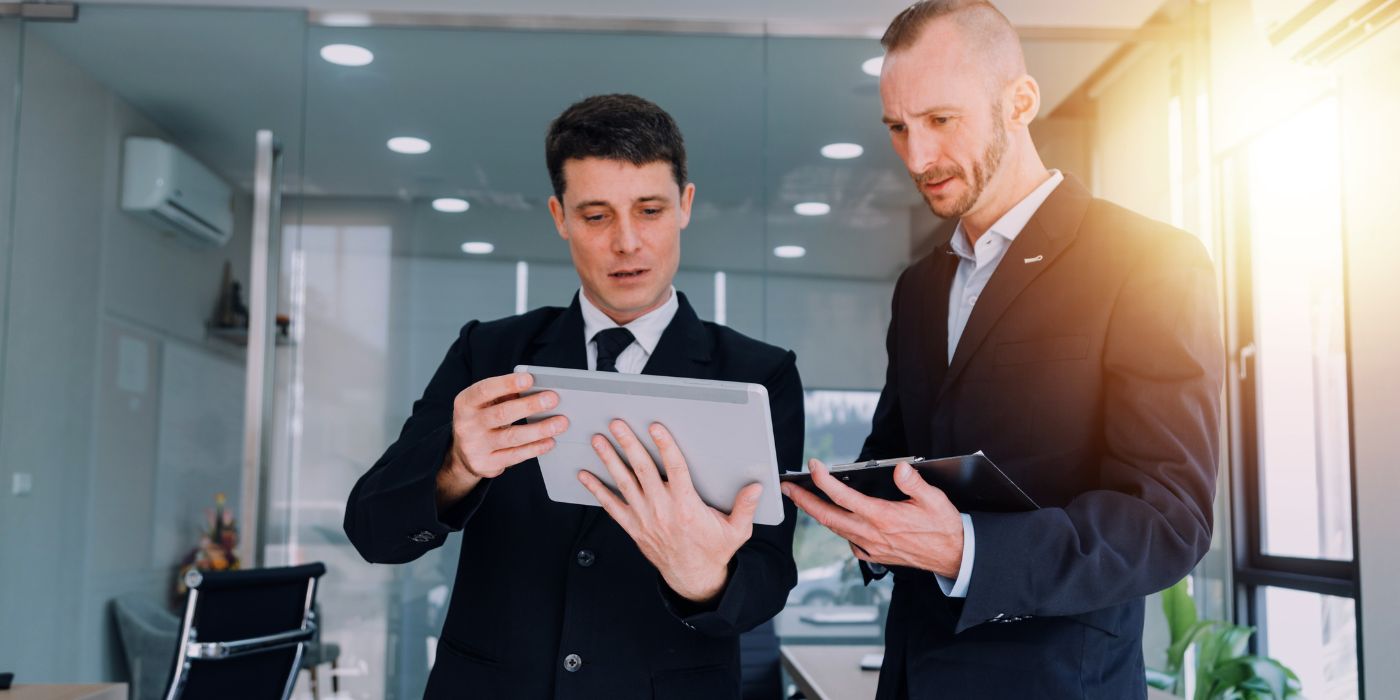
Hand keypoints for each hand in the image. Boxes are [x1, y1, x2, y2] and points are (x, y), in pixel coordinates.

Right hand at [436, 372, 568, 510]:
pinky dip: (535, 448)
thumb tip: (536, 389)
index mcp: (465, 403)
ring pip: (512, 437)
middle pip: (502, 413)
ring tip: (560, 423)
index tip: (529, 379)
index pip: (485, 390)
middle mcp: (466, 424)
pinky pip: (515, 455)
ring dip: (539, 429)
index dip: (507, 384)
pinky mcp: (486, 464)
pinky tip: (550, 441)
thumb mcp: (485, 404)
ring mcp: (474, 446)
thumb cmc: (482, 419)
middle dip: (529, 405)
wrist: (463, 454)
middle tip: (553, 399)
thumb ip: (504, 395)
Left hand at [578, 420, 761, 603]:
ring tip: (598, 440)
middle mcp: (662, 510)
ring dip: (610, 460)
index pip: (675, 469)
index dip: (665, 446)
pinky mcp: (634, 527)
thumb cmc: (714, 551)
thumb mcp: (736, 531)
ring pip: (624, 483)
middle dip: (629, 444)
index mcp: (687, 507)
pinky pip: (611, 506)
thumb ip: (745, 507)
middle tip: (617, 424)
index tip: (656, 427)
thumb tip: (756, 487)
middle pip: (643, 470)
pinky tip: (585, 475)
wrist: (694, 578)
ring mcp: (645, 519)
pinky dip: (597, 490)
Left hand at [780, 459, 963, 577]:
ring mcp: (871, 547)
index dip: (824, 480)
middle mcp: (872, 533)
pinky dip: (838, 529)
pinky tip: (837, 520)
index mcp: (883, 517)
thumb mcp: (934, 499)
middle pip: (828, 517)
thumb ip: (913, 483)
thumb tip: (900, 468)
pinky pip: (849, 541)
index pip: (844, 497)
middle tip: (787, 488)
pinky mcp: (875, 555)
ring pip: (835, 529)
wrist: (954, 556)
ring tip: (803, 499)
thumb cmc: (944, 527)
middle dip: (804, 501)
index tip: (813, 466)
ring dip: (817, 514)